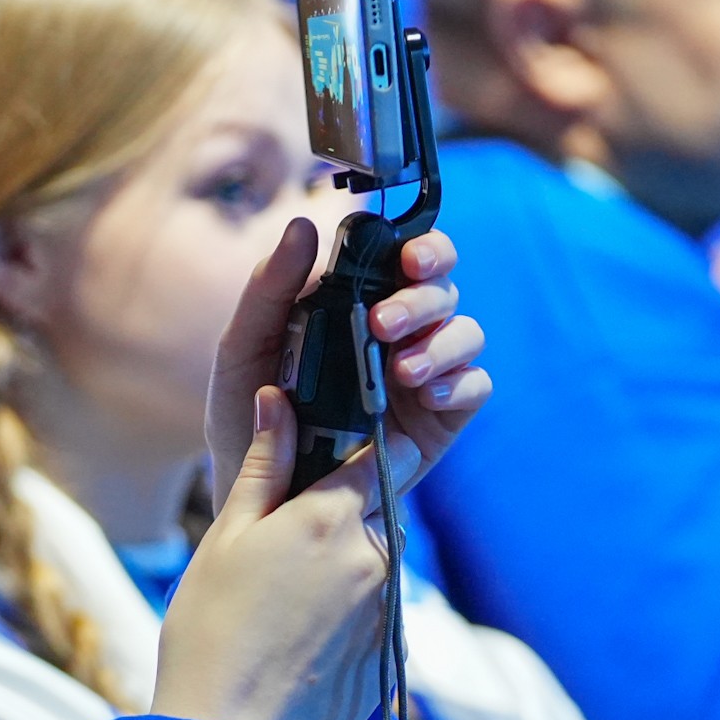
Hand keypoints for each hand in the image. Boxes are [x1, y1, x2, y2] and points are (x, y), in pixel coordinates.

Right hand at [156, 387, 394, 719]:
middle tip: (291, 542)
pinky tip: (301, 639)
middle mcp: (374, 559)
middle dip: (351, 513)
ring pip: (383, 564)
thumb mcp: (227, 537)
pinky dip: (352, 615)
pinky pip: (379, 614)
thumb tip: (277, 400)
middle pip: (384, 511)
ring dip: (352, 565)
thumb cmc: (210, 629)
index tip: (340, 456)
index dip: (367, 449)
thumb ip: (265, 466)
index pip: (385, 455)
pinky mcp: (388, 656)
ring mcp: (386, 611)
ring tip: (289, 600)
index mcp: (331, 518)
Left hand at [203, 220, 487, 511]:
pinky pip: (474, 386)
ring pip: (465, 332)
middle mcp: (398, 332)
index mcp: (356, 302)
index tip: (405, 258)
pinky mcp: (439, 419)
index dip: (420, 247)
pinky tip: (424, 395)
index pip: (405, 255)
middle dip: (423, 297)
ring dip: (440, 342)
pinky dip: (458, 383)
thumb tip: (302, 226)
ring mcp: (422, 374)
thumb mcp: (245, 350)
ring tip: (399, 371)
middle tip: (382, 322)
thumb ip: (268, 288)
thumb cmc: (249, 418)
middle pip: (443, 288)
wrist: (260, 493)